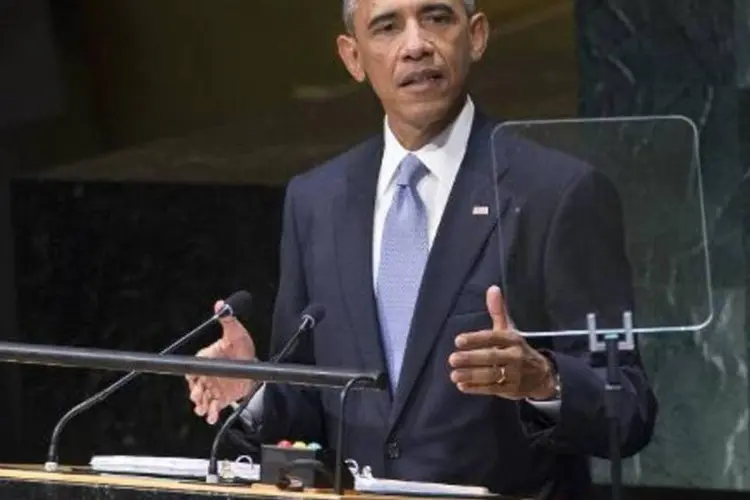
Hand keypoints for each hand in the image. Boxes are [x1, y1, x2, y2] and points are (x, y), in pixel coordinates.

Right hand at [186, 300, 256, 424]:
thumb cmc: (241, 347)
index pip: (193, 367)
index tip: (193, 379)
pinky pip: (212, 408)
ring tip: (203, 409)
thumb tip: (221, 304)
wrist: (254, 365)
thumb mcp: (236, 333)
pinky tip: (211, 416)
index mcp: (205, 358)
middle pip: (194, 386)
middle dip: (194, 392)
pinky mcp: (220, 398)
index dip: (192, 374)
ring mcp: (211, 388)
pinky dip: (210, 413)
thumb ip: (228, 320)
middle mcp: (205, 375)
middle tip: (198, 396)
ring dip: (200, 404)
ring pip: (201, 398)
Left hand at [448, 285, 556, 399]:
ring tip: (454, 375)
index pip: (493, 338)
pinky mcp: (511, 389)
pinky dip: (476, 388)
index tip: (458, 340)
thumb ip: (498, 311)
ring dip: (471, 375)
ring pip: (491, 375)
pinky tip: (462, 385)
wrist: (541, 375)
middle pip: (491, 357)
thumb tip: (492, 288)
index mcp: (513, 339)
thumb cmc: (516, 349)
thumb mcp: (509, 329)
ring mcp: (514, 374)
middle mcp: (515, 356)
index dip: (475, 339)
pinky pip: (492, 389)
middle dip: (471, 359)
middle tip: (452, 359)